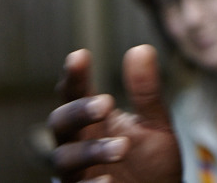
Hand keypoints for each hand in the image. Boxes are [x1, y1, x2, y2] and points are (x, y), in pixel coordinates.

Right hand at [48, 45, 181, 182]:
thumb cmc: (152, 164)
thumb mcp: (156, 126)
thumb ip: (146, 93)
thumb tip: (141, 48)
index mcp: (93, 121)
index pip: (75, 93)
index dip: (73, 76)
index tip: (79, 56)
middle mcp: (77, 145)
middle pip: (60, 123)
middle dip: (79, 111)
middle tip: (107, 102)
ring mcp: (76, 174)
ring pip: (65, 159)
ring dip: (92, 151)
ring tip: (124, 147)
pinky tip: (108, 181)